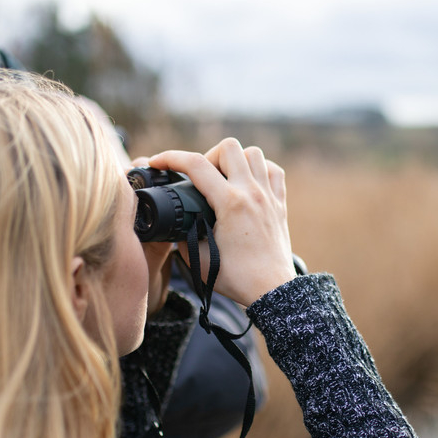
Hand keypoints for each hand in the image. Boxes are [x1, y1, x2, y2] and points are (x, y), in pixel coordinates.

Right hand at [146, 139, 295, 305]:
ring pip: (253, 153)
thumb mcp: (197, 259)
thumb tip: (175, 222)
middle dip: (208, 156)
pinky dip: (259, 169)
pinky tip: (248, 183)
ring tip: (224, 178)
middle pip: (229, 147)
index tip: (157, 162)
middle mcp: (252, 193)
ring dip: (235, 160)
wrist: (271, 290)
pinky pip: (273, 170)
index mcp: (230, 204)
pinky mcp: (280, 204)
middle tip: (201, 178)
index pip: (196, 165)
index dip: (170, 158)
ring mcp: (268, 196)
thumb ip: (181, 236)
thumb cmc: (236, 278)